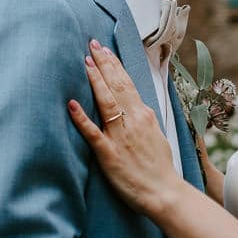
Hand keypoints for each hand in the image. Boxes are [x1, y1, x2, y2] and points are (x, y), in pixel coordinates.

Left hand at [67, 40, 182, 218]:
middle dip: (103, 63)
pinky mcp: (109, 155)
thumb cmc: (160, 168)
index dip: (114, 65)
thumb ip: (143, 119)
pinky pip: (93, 134)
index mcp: (144, 115)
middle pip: (117, 86)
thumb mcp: (156, 136)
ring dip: (95, 80)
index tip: (104, 50)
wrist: (165, 193)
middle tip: (91, 44)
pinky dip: (82, 118)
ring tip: (85, 62)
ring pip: (106, 102)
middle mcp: (133, 121)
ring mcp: (121, 136)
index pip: (127, 83)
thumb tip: (136, 106)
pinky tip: (71, 104)